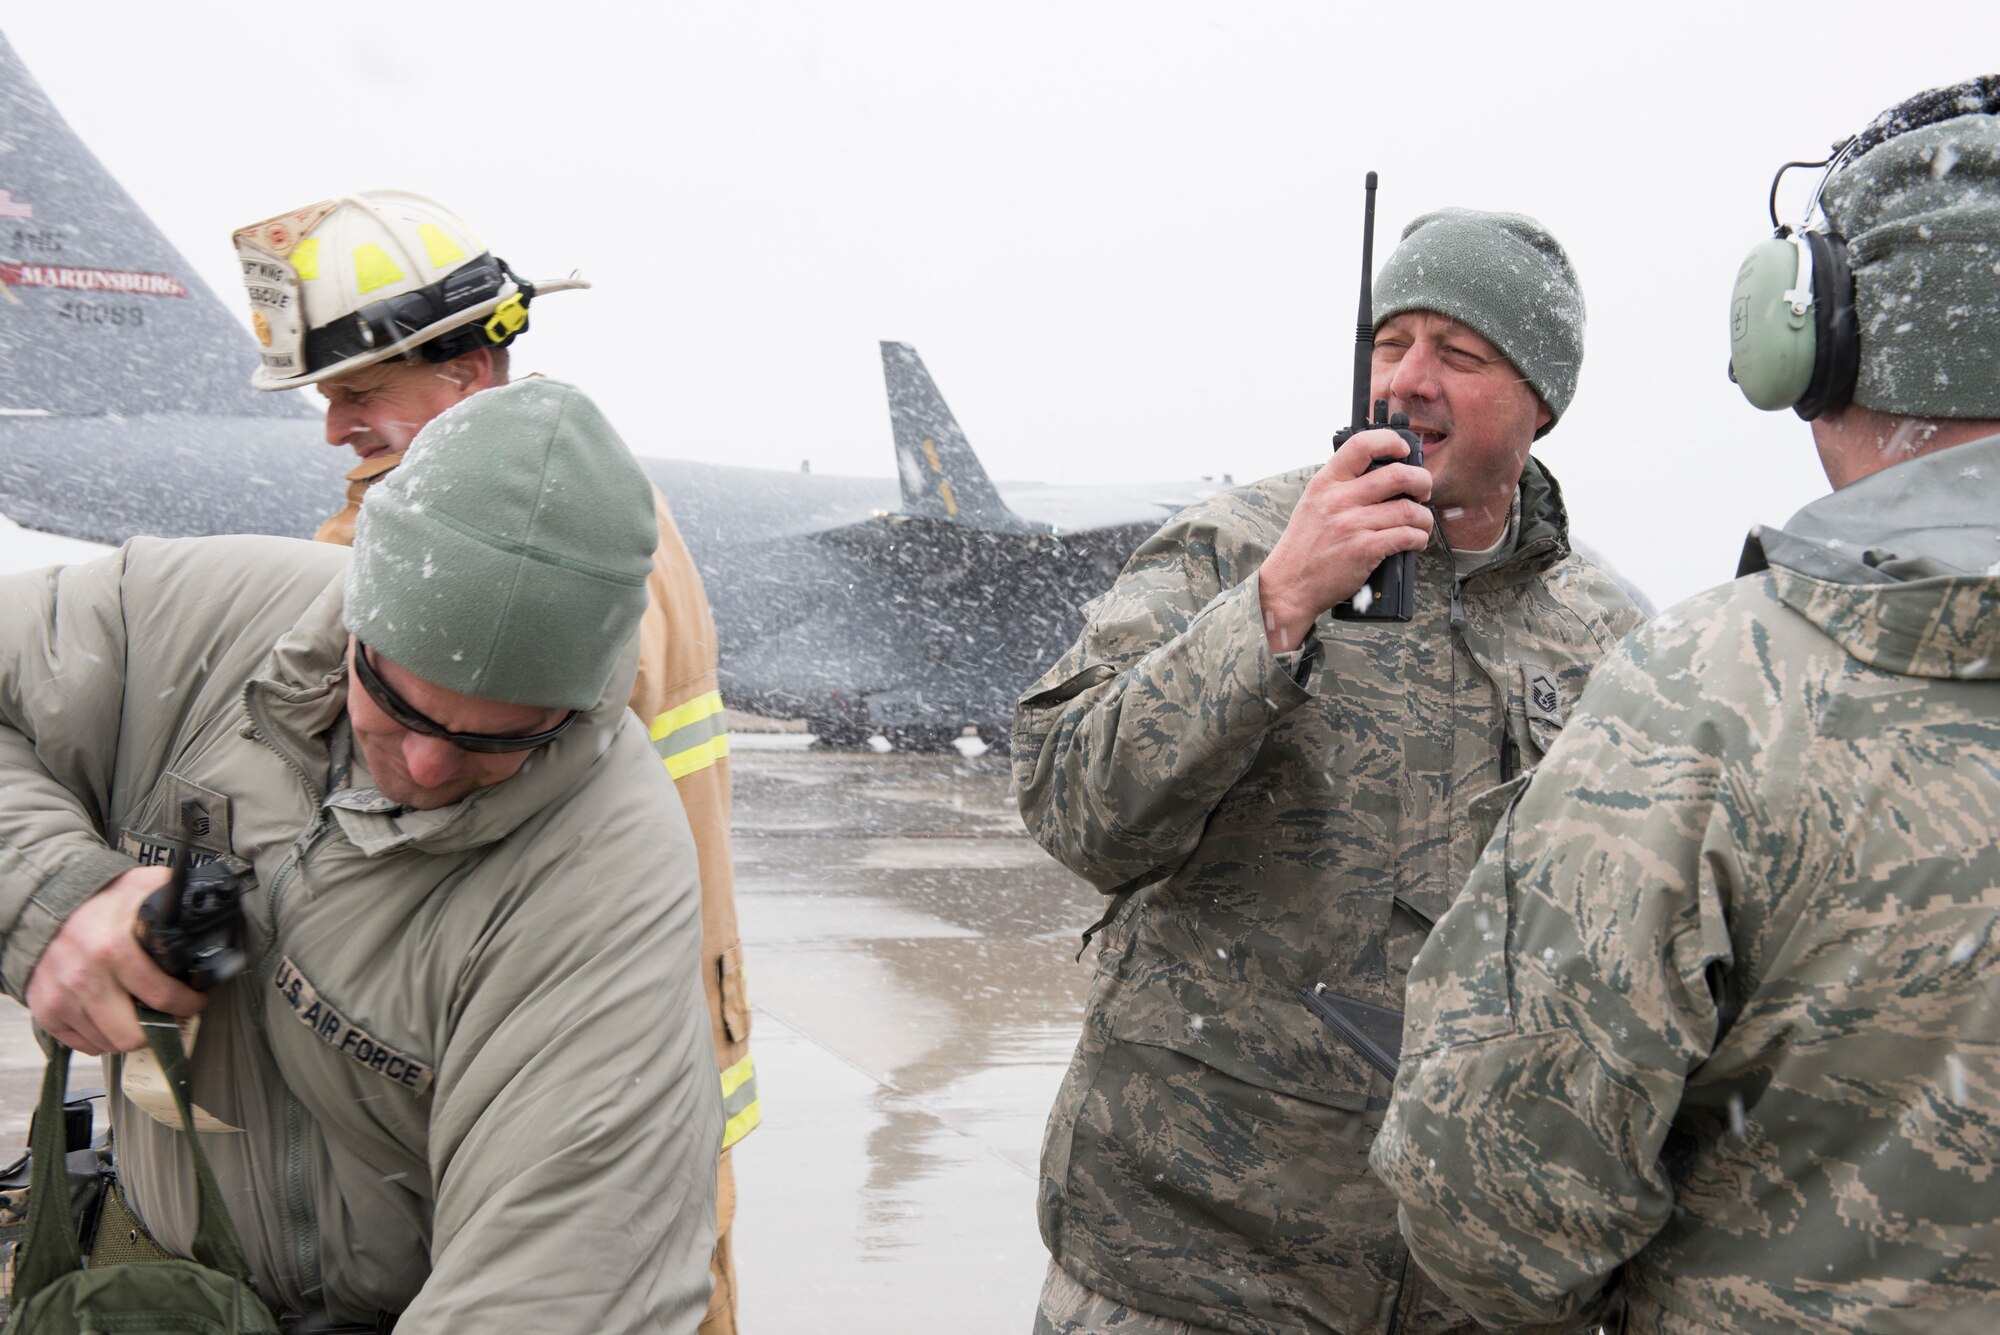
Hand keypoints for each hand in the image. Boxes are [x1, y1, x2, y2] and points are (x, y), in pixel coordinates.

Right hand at [26, 866, 206, 1054]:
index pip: (162, 996)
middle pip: (132, 1035)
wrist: (45, 903)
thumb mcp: (143, 886)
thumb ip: (175, 896)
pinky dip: (100, 1037)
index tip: (195, 1002)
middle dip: (157, 1030)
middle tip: (167, 1017)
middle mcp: (85, 979)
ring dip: (129, 1034)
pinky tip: (112, 1018)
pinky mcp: (45, 1011)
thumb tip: (209, 905)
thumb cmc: (102, 900)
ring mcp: (61, 998)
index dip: (187, 1005)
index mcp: (113, 949)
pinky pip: (82, 1044)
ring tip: (140, 1016)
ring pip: (108, 1044)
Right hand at [1258, 428, 1432, 651]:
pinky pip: (1406, 536)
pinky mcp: (1364, 549)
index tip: (1404, 450)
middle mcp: (1339, 499)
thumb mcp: (1313, 504)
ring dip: (1424, 517)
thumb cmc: (1304, 546)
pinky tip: (1415, 541)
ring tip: (1420, 523)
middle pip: (1398, 475)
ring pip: (1408, 509)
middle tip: (1423, 491)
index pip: (1362, 444)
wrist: (1289, 584)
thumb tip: (1383, 475)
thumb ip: (1341, 487)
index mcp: (1326, 482)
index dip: (1391, 441)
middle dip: (1422, 481)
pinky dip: (1419, 538)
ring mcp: (1352, 524)